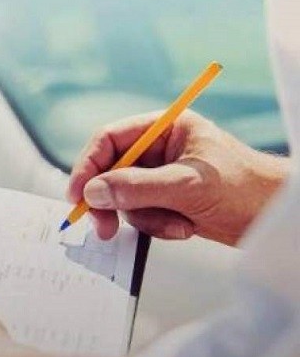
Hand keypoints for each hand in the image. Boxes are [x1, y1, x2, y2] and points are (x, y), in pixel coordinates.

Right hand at [68, 111, 287, 245]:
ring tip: (176, 224)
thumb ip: (136, 187)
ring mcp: (163, 176)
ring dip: (145, 218)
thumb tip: (93, 192)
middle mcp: (160, 149)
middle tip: (103, 228)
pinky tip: (185, 227)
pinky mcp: (168, 201)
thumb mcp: (187, 185)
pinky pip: (141, 215)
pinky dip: (158, 226)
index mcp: (166, 128)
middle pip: (111, 171)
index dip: (88, 166)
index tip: (78, 195)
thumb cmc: (246, 189)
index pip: (110, 140)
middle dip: (111, 201)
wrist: (277, 217)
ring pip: (125, 198)